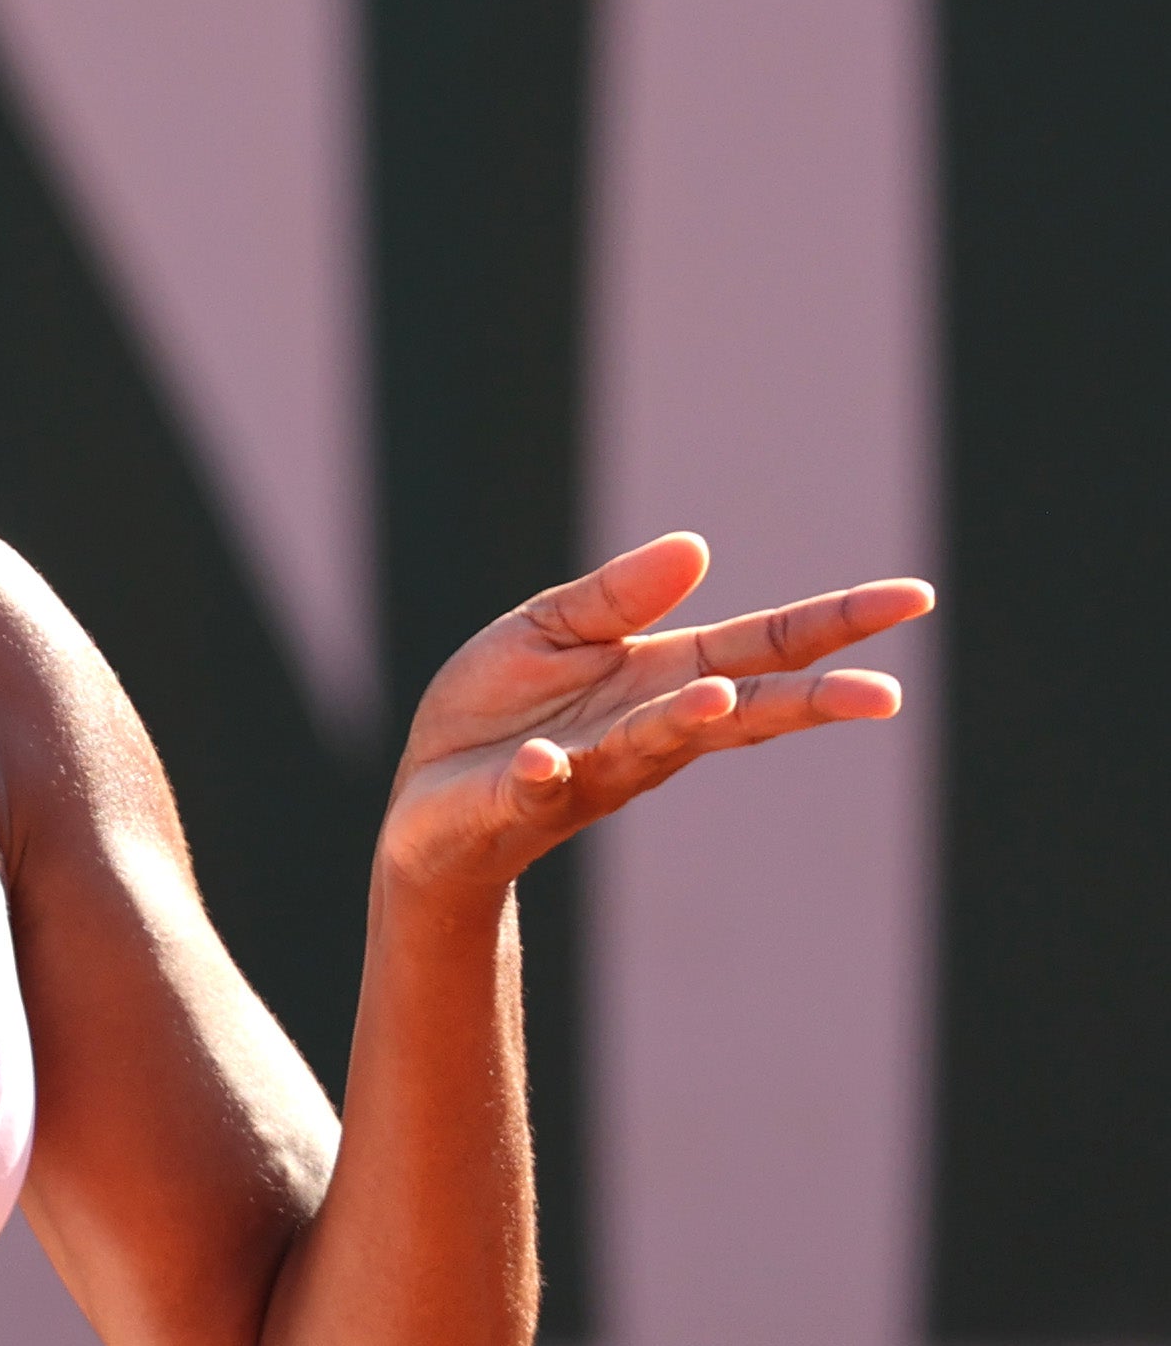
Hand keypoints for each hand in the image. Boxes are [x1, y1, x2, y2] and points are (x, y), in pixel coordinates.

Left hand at [381, 533, 933, 894]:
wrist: (428, 798)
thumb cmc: (501, 709)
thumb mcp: (554, 628)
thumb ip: (619, 594)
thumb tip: (698, 546)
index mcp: (667, 676)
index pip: (769, 645)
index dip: (839, 621)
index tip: (917, 597)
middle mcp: (647, 729)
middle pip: (744, 709)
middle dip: (809, 702)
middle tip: (884, 695)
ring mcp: (589, 769)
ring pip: (650, 747)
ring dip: (683, 724)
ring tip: (717, 701)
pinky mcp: (520, 799)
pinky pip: (536, 786)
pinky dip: (542, 774)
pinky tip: (544, 761)